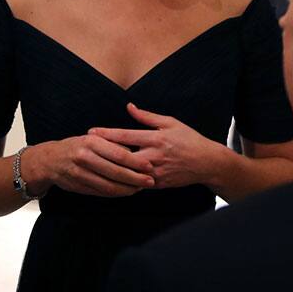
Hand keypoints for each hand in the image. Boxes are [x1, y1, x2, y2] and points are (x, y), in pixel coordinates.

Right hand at [24, 134, 154, 197]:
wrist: (50, 160)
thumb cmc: (77, 146)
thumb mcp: (93, 139)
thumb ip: (112, 144)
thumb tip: (134, 153)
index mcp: (91, 142)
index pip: (119, 154)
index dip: (136, 162)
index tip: (149, 166)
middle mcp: (85, 158)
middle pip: (115, 172)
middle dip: (135, 178)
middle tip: (150, 181)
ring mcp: (80, 174)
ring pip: (109, 186)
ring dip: (127, 189)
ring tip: (140, 188)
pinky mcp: (79, 187)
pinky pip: (101, 192)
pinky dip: (116, 194)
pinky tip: (126, 192)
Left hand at [89, 103, 221, 188]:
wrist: (207, 163)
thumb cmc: (189, 139)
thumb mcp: (171, 122)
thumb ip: (148, 116)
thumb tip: (129, 107)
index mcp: (156, 138)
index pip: (126, 136)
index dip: (107, 134)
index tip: (91, 132)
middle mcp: (154, 156)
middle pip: (122, 156)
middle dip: (103, 153)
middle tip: (85, 150)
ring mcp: (156, 172)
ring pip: (128, 173)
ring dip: (110, 169)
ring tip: (93, 165)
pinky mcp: (158, 184)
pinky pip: (137, 184)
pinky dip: (124, 181)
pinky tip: (110, 179)